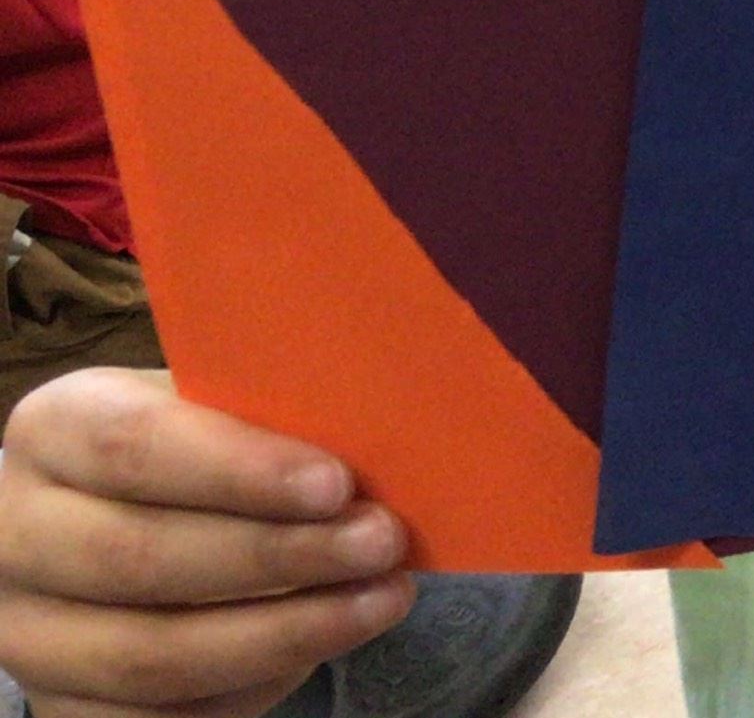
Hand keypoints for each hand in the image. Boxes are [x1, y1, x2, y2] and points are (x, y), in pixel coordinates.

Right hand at [0, 370, 412, 717]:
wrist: (133, 508)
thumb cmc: (199, 443)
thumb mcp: (217, 403)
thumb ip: (267, 414)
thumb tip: (370, 439)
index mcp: (54, 427)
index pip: (133, 446)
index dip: (237, 470)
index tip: (336, 484)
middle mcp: (16, 533)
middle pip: (142, 557)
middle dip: (278, 556)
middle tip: (380, 541)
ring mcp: (27, 633)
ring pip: (150, 656)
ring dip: (285, 633)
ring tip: (380, 598)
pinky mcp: (58, 708)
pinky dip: (252, 690)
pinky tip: (323, 646)